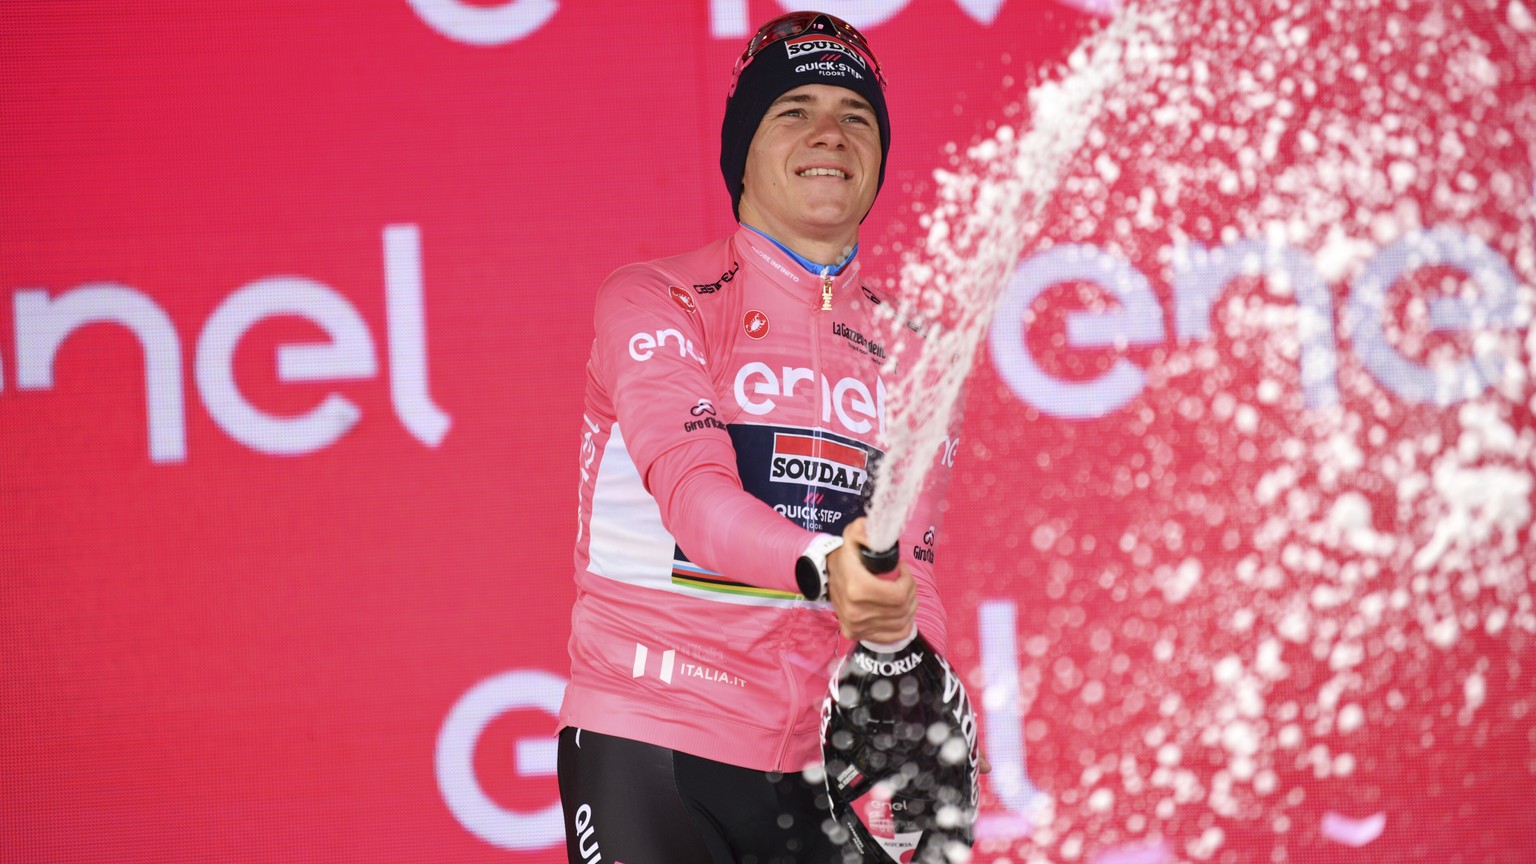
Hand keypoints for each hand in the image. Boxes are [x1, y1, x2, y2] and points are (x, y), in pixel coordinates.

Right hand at [826, 517, 915, 642]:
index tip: (901, 570)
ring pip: (902, 621)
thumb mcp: (853, 535)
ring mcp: (857, 627)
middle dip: (910, 592)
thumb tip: (875, 536)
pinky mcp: (857, 635)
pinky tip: (899, 611)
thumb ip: (864, 530)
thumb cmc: (845, 556)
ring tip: (901, 593)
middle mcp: (856, 612)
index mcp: (857, 588)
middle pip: (902, 608)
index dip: (908, 581)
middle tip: (904, 581)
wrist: (823, 576)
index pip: (899, 594)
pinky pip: (896, 635)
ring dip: (909, 606)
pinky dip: (904, 624)